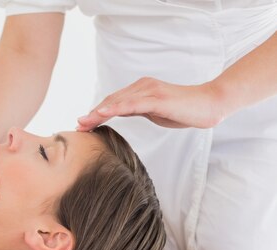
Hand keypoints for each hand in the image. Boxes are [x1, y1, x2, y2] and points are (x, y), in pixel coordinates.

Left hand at [76, 77, 226, 130]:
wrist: (209, 105)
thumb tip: (122, 112)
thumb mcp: (154, 111)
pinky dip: (115, 108)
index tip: (83, 124)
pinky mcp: (157, 98)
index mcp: (140, 90)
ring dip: (98, 112)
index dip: (96, 113)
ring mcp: (149, 91)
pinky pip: (131, 104)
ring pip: (117, 102)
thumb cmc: (183, 110)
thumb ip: (137, 110)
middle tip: (77, 126)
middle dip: (92, 114)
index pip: (113, 101)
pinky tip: (102, 114)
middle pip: (111, 101)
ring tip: (83, 122)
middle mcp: (142, 87)